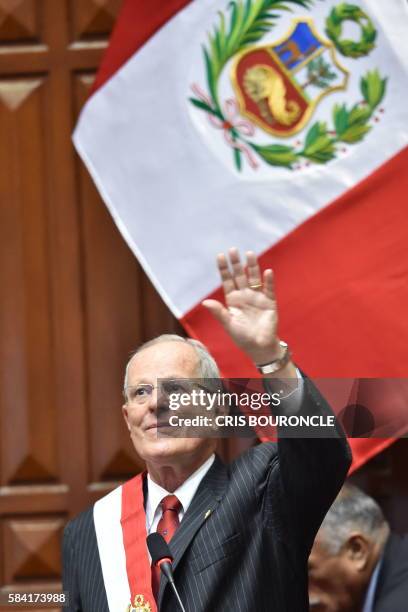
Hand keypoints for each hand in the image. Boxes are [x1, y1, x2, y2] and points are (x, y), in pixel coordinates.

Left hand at [202, 248, 281, 364]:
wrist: (259, 347)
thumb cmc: (242, 337)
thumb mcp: (228, 324)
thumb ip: (218, 312)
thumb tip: (204, 302)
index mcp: (233, 300)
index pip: (227, 280)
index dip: (224, 269)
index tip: (221, 256)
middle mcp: (245, 295)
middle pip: (240, 276)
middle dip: (237, 263)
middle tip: (233, 249)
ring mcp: (257, 298)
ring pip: (254, 278)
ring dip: (252, 267)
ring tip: (250, 254)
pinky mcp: (269, 303)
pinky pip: (269, 289)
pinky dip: (268, 281)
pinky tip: (267, 272)